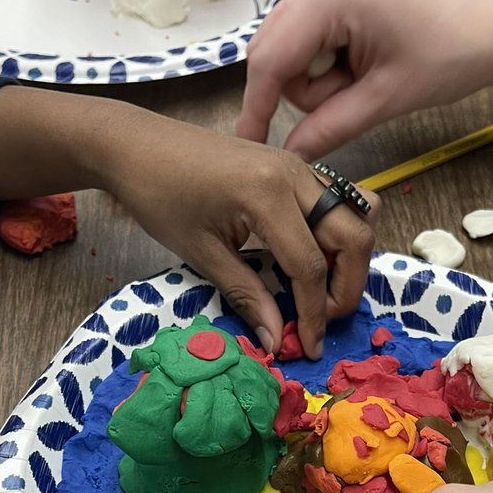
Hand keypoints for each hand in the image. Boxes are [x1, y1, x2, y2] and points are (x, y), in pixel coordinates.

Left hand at [97, 106, 376, 357]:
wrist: (134, 143)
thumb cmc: (157, 193)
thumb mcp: (200, 252)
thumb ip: (246, 294)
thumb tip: (276, 339)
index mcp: (268, 194)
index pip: (311, 266)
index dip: (315, 314)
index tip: (309, 348)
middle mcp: (295, 174)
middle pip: (353, 238)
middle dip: (346, 288)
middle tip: (322, 320)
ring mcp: (298, 166)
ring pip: (357, 215)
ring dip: (349, 260)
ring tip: (322, 291)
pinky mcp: (294, 167)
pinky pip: (339, 200)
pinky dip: (338, 234)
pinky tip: (312, 257)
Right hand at [238, 0, 492, 158]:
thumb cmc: (453, 52)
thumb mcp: (386, 100)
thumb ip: (330, 127)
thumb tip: (291, 154)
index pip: (270, 60)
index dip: (257, 108)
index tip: (249, 145)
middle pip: (275, 51)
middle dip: (304, 90)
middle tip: (351, 102)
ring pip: (293, 47)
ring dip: (322, 78)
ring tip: (370, 80)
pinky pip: (313, 35)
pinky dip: (332, 62)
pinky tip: (366, 66)